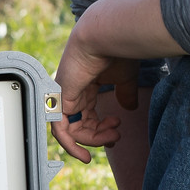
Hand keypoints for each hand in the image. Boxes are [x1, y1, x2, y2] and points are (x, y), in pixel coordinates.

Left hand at [53, 29, 137, 160]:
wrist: (105, 35)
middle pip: (80, 124)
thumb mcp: (124, 77)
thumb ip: (125, 93)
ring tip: (111, 138)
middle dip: (98, 136)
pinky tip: (85, 154)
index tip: (117, 130)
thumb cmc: (116, 49)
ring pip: (72, 130)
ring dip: (92, 140)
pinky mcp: (60, 99)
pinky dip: (70, 144)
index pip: (87, 114)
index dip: (101, 127)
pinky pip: (60, 129)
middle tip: (116, 136)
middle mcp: (72, 91)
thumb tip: (129, 108)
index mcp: (85, 84)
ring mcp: (64, 95)